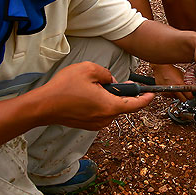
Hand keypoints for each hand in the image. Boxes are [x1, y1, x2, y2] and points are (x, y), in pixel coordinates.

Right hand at [32, 62, 154, 130]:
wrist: (43, 106)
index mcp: (110, 106)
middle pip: (122, 105)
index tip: (152, 93)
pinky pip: (100, 112)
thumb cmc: (64, 88)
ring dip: (106, 98)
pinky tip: (84, 95)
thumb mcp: (89, 70)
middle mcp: (105, 119)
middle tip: (110, 80)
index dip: (146, 98)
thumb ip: (106, 74)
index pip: (136, 104)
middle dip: (120, 92)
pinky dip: (98, 103)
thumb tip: (111, 81)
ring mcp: (96, 124)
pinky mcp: (87, 125)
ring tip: (90, 87)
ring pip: (110, 108)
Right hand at [150, 63, 189, 100]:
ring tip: (176, 88)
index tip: (191, 95)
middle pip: (183, 99)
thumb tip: (189, 87)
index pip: (189, 96)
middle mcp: (174, 90)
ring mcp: (168, 92)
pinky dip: (171, 94)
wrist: (161, 68)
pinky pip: (170, 96)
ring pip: (176, 98)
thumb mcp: (181, 75)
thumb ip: (185, 83)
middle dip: (185, 97)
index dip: (191, 96)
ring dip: (177, 95)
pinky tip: (171, 88)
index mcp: (180, 85)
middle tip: (185, 93)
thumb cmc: (170, 70)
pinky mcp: (163, 93)